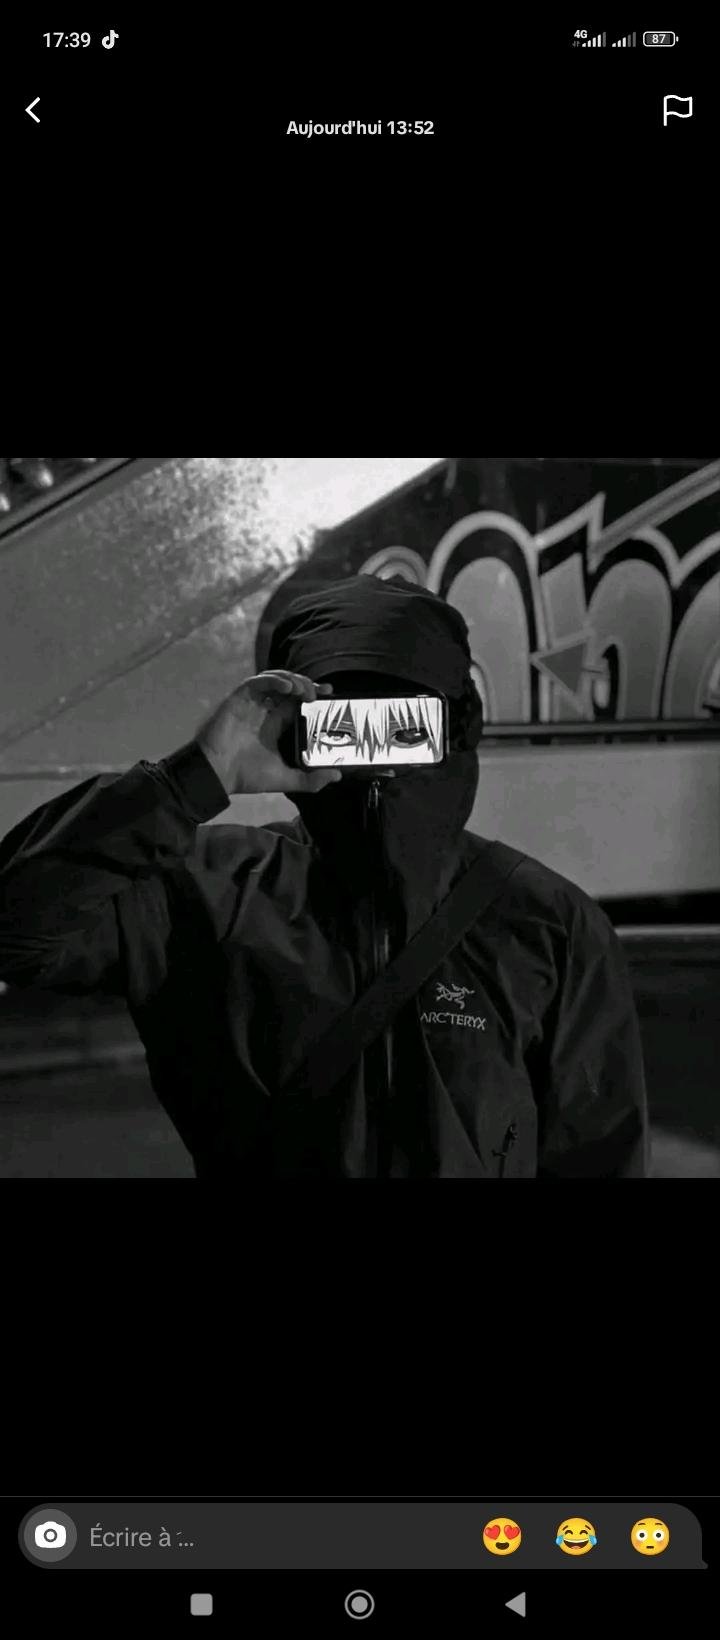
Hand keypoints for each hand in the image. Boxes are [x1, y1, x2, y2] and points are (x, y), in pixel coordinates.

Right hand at [195, 671, 343, 794]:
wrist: (219, 774)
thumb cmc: (247, 776)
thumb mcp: (285, 779)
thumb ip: (311, 780)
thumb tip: (337, 775)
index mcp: (276, 724)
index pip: (297, 703)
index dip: (313, 695)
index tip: (329, 695)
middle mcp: (265, 711)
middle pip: (289, 687)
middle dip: (306, 685)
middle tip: (320, 692)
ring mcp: (252, 703)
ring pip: (275, 680)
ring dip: (293, 680)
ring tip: (305, 690)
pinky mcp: (240, 699)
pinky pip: (257, 682)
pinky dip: (273, 680)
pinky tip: (287, 688)